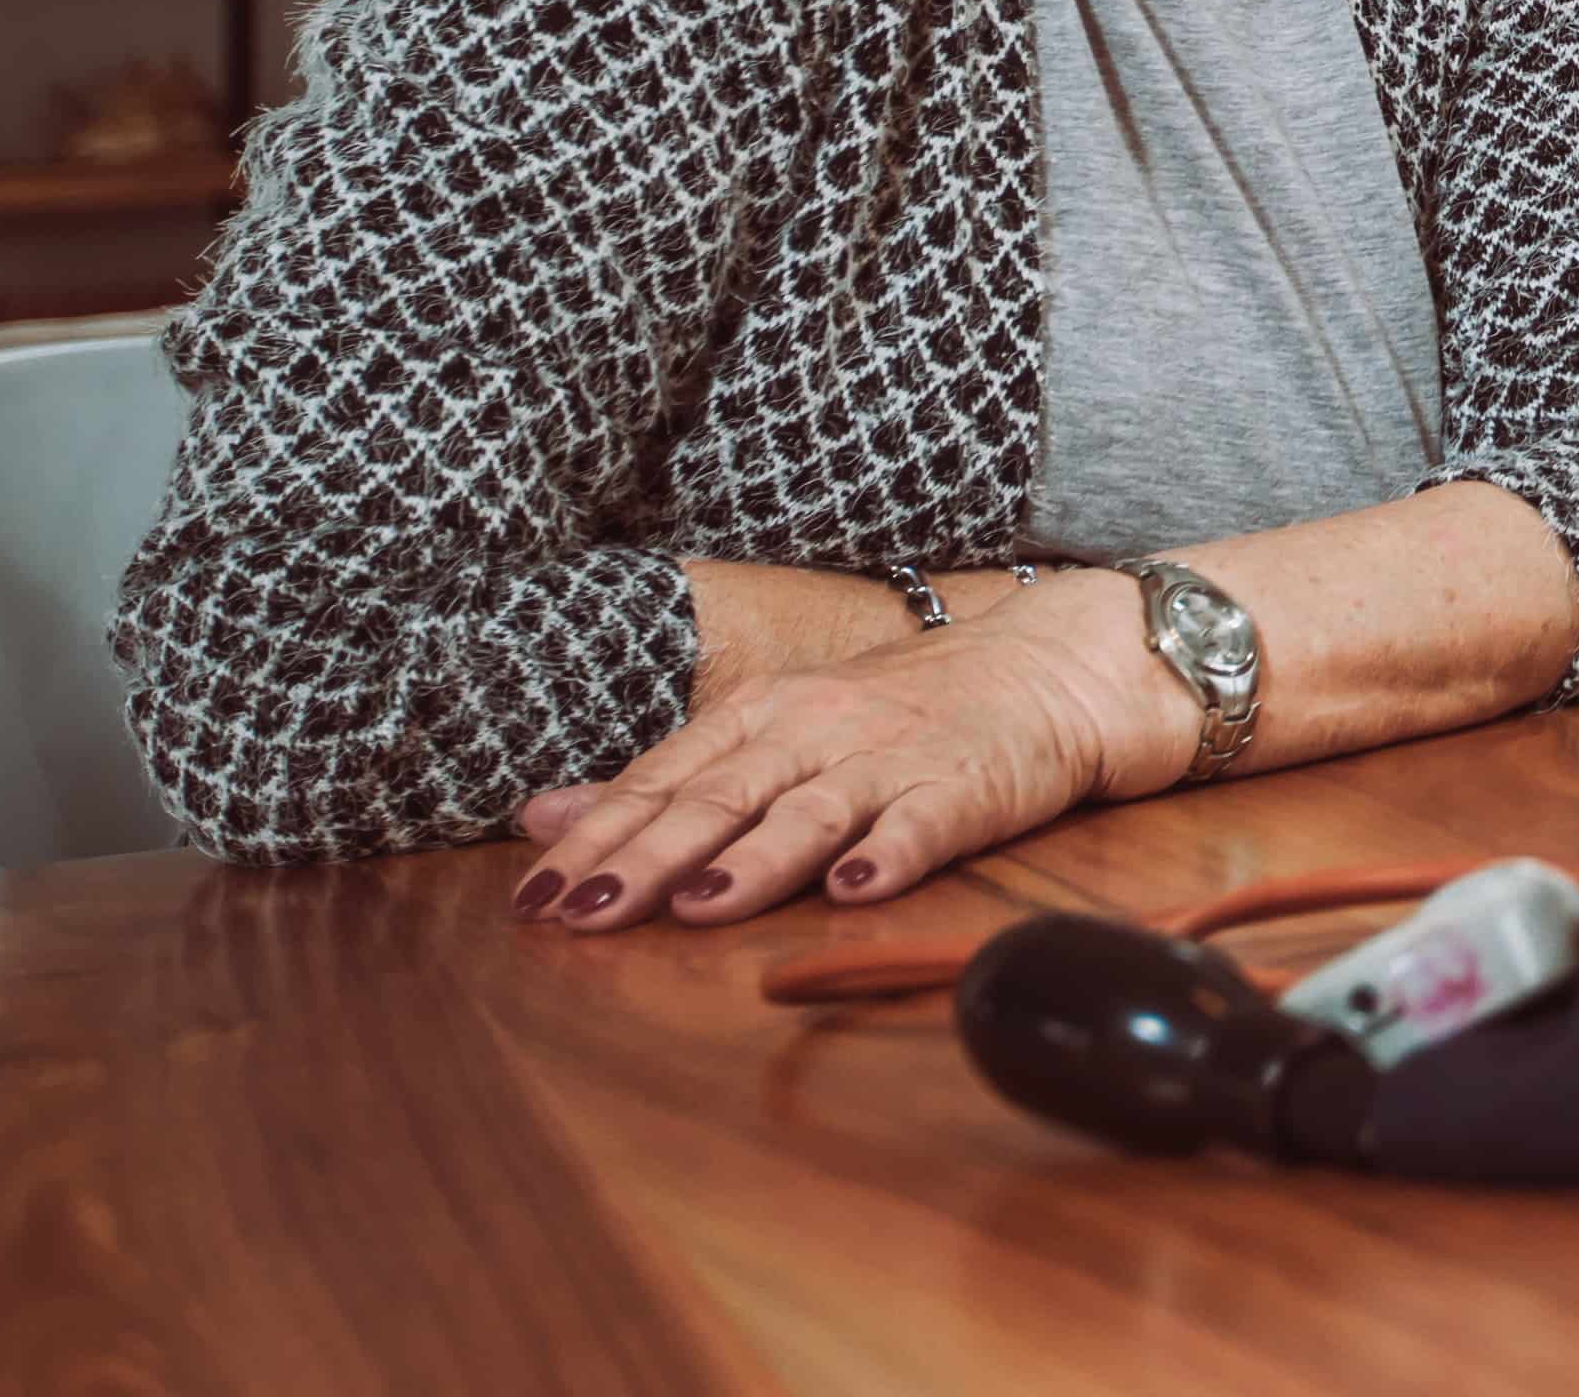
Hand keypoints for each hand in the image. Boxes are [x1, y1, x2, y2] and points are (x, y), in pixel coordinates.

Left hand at [510, 568, 1191, 929]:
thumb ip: (663, 780)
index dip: (598, 838)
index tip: (534, 897)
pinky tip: (857, 887)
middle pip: (721, 795)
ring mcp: (891, 758)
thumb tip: (541, 818)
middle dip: (649, 855)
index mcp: (761, 715)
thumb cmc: (894, 711)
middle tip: (584, 913)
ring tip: (703, 905)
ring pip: (812, 809)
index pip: (663, 779)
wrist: (1045, 666)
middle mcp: (815, 730)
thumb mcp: (769, 730)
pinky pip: (925, 822)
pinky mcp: (968, 786)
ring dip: (757, 857)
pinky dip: (891, 852)